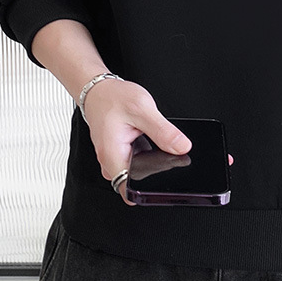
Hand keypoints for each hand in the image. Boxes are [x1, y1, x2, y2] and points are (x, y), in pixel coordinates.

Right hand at [82, 77, 233, 206]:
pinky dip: (147, 156)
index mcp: (112, 155)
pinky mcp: (119, 155)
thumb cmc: (113, 98)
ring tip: (159, 142)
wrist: (99, 90)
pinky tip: (153, 141)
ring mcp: (114, 160)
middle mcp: (110, 162)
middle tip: (169, 152)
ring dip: (152, 163)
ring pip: (137, 174)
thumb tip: (182, 148)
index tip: (167, 178)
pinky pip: (135, 164)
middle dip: (156, 172)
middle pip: (136, 183)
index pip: (131, 189)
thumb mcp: (143, 109)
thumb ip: (163, 131)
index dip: (151, 190)